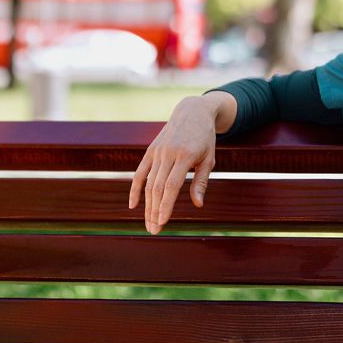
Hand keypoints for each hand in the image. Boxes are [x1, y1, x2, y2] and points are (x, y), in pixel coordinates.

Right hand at [128, 96, 218, 233]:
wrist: (192, 112)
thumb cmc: (205, 139)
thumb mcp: (209, 159)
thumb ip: (201, 182)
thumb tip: (198, 205)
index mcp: (185, 155)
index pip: (172, 186)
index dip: (165, 205)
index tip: (162, 222)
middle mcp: (168, 153)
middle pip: (157, 188)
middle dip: (154, 211)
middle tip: (154, 230)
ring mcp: (157, 152)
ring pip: (148, 183)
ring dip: (147, 205)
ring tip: (148, 224)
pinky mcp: (150, 150)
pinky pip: (140, 172)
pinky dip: (135, 189)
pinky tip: (133, 205)